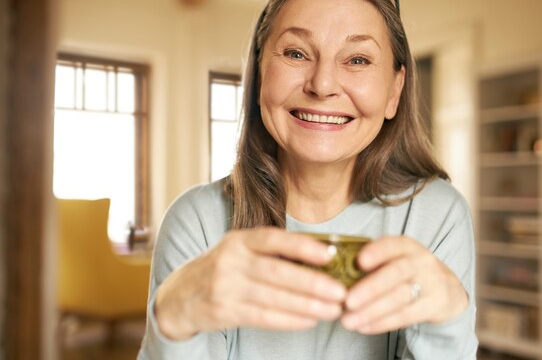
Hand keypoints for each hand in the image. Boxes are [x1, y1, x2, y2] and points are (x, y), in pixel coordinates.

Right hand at [155, 228, 346, 339]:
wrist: (179, 295)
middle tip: (341, 292)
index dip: (303, 247)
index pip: (274, 239)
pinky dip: (289, 320)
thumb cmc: (224, 269)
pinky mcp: (222, 311)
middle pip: (277, 271)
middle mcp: (231, 260)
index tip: (330, 255)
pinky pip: (262, 317)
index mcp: (240, 239)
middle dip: (313, 283)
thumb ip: (274, 251)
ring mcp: (224, 286)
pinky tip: (309, 321)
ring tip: (333, 310)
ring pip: (273, 297)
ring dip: (307, 306)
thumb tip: (325, 255)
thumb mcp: (242, 250)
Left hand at [340, 235, 467, 333]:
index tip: (358, 261)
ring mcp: (431, 282)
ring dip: (371, 311)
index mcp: (406, 245)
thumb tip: (334, 272)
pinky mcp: (435, 304)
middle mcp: (421, 261)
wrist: (445, 289)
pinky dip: (383, 323)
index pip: (392, 244)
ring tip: (348, 320)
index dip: (376, 252)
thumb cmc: (407, 272)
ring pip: (400, 297)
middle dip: (370, 288)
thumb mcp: (394, 259)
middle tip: (346, 301)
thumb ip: (371, 262)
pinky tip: (364, 327)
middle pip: (395, 273)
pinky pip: (407, 315)